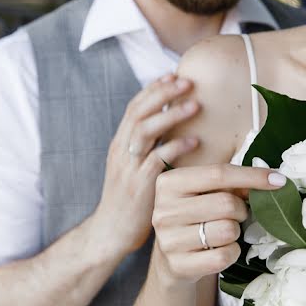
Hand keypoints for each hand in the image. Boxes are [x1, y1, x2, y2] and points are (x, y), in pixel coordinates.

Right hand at [91, 74, 200, 256]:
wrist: (111, 232)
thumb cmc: (130, 199)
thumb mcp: (133, 166)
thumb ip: (148, 146)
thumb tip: (173, 126)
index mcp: (120, 143)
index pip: (134, 107)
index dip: (153, 89)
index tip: (173, 74)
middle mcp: (121, 150)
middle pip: (139, 112)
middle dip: (163, 93)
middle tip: (187, 80)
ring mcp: (128, 167)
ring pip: (145, 131)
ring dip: (171, 115)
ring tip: (194, 105)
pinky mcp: (138, 185)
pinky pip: (156, 160)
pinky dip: (175, 147)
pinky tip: (194, 140)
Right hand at [151, 164, 286, 285]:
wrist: (171, 259)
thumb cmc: (195, 217)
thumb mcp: (205, 193)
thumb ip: (231, 183)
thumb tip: (271, 181)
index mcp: (169, 183)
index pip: (218, 174)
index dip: (252, 176)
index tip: (279, 180)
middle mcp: (163, 210)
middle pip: (226, 203)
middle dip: (242, 210)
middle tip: (237, 214)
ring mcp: (168, 240)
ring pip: (227, 231)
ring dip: (235, 232)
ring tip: (223, 232)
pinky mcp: (179, 265)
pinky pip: (224, 256)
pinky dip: (231, 252)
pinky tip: (220, 250)